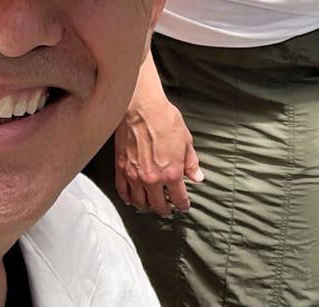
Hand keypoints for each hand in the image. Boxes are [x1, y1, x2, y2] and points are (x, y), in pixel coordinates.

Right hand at [113, 83, 202, 216]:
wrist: (141, 108)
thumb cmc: (165, 120)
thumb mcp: (186, 141)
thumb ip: (191, 163)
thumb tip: (197, 177)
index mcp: (171, 173)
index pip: (178, 197)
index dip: (182, 205)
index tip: (184, 207)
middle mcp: (152, 179)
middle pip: (158, 204)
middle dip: (164, 209)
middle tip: (167, 210)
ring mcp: (135, 176)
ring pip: (140, 201)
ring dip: (147, 206)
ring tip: (151, 205)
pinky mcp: (121, 169)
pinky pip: (123, 191)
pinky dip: (128, 199)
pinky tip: (132, 200)